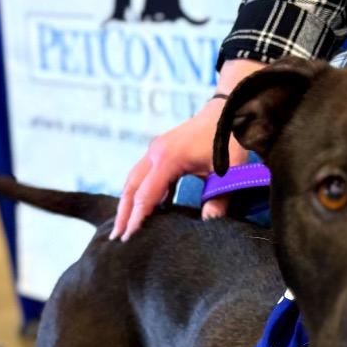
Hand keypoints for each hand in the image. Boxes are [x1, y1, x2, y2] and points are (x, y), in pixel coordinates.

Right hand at [111, 58, 263, 240]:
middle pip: (131, 188)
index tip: (130, 238)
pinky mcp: (162, 151)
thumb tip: (209, 223)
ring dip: (128, 203)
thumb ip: (219, 200)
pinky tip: (148, 211)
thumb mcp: (229, 172)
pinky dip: (142, 193)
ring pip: (134, 180)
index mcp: (168, 159)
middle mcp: (156, 153)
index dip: (137, 219)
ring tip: (125, 227)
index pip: (146, 195)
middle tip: (117, 238)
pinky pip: (145, 176)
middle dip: (123, 214)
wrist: (227, 108)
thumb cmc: (228, 138)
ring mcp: (156, 150)